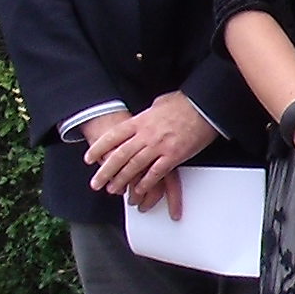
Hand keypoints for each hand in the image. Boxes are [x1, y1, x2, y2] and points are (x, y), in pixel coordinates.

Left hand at [85, 91, 221, 214]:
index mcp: (140, 121)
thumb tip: (142, 117)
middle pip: (119, 155)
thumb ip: (147, 115)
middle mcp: (146, 134)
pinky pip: (156, 173)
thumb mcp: (159, 103)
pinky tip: (138, 190)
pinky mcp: (174, 156)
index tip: (89, 158)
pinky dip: (145, 183)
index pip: (113, 136)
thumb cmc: (185, 103)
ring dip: (122, 180)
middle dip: (105, 171)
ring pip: (134, 167)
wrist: (204, 106)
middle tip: (96, 182)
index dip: (99, 148)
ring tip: (113, 190)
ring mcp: (159, 146)